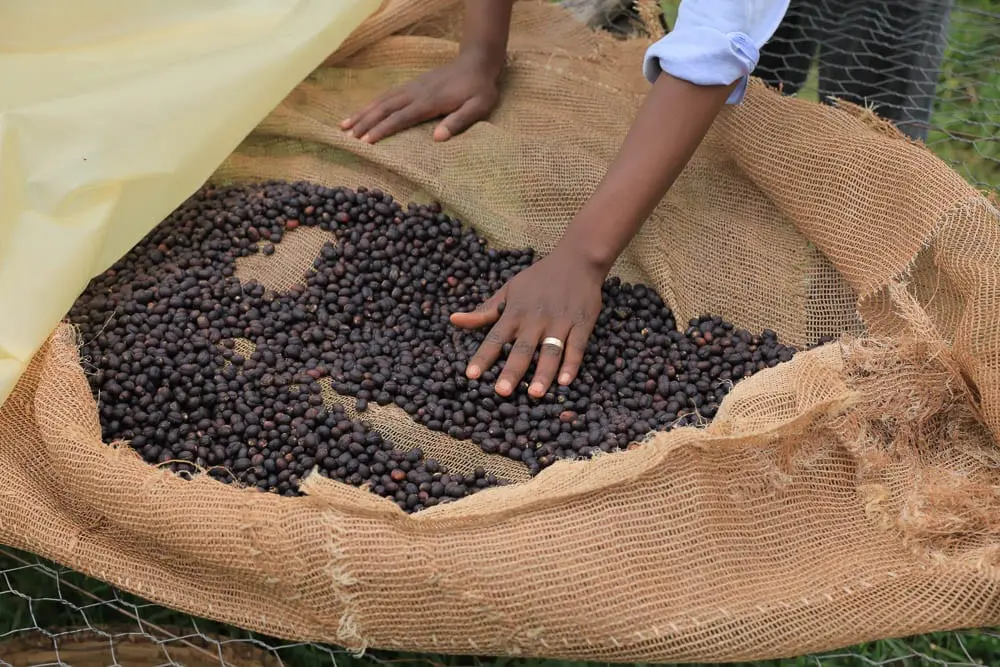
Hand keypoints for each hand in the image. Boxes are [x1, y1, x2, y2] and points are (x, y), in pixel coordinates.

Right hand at [340, 50, 500, 143]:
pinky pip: (387, 96)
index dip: (382, 130)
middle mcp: (415, 93)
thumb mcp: (478, 107)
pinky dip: (372, 104)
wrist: (477, 62)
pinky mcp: (412, 85)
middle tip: (346, 136)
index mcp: (429, 102)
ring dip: (362, 112)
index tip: (365, 141)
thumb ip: (459, 121)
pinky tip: (363, 112)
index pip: (400, 118)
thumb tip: (437, 138)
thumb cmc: (480, 89)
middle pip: (384, 108)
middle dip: (364, 122)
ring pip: (382, 100)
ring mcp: (412, 87)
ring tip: (344, 125)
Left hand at [450, 248, 604, 398]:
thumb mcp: (509, 290)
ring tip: (534, 393)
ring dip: (543, 373)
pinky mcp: (582, 324)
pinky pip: (577, 347)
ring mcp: (560, 322)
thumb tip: (453, 320)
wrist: (577, 260)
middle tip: (502, 392)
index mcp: (515, 312)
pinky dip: (571, 364)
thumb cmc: (539, 277)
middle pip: (522, 348)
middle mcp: (536, 319)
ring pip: (551, 351)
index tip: (470, 375)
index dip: (483, 356)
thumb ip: (484, 311)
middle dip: (512, 371)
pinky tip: (565, 382)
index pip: (495, 337)